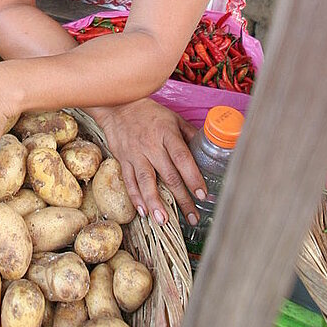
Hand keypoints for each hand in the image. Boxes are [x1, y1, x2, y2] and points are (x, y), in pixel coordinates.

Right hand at [92, 98, 205, 225]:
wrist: (117, 105)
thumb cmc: (149, 112)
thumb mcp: (173, 118)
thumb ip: (189, 134)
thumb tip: (208, 149)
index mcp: (167, 134)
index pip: (182, 158)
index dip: (193, 177)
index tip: (202, 194)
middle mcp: (151, 146)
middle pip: (168, 175)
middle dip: (182, 199)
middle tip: (192, 217)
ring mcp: (135, 153)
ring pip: (146, 181)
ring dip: (155, 202)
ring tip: (164, 220)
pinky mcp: (123, 159)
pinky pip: (128, 181)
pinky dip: (135, 197)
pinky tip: (143, 212)